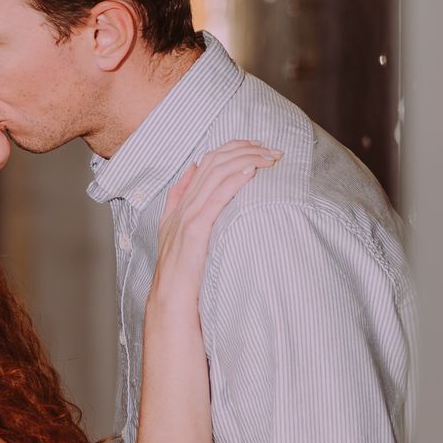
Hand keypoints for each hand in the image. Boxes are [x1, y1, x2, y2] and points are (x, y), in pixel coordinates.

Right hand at [149, 139, 277, 307]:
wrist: (170, 297)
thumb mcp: (174, 228)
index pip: (208, 162)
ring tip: (268, 157)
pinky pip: (216, 198)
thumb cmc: (180, 271)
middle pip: (215, 163)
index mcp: (181, 202)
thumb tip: (192, 168)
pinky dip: (234, 181)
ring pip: (217, 174)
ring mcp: (188, 215)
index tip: (257, 145)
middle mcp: (184, 204)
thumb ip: (179, 197)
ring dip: (246, 160)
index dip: (233, 148)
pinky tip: (251, 172)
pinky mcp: (195, 229)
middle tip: (272, 150)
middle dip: (245, 150)